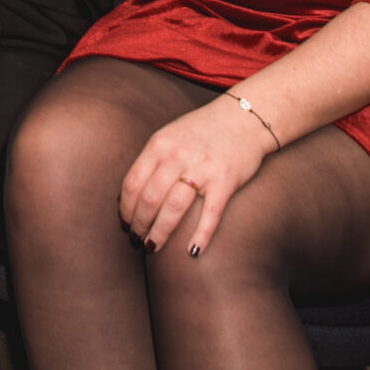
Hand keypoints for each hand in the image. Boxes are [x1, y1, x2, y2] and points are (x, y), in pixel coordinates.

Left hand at [119, 94, 280, 256]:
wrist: (244, 118)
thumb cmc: (203, 130)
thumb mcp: (170, 136)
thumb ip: (152, 160)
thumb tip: (130, 193)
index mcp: (159, 145)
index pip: (132, 183)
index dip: (125, 208)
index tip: (125, 223)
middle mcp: (177, 156)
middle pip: (149, 199)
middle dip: (139, 224)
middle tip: (136, 240)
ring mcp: (202, 168)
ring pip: (173, 208)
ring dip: (160, 232)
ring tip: (153, 247)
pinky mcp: (226, 180)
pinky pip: (210, 214)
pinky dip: (201, 235)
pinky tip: (193, 251)